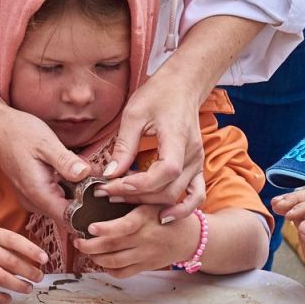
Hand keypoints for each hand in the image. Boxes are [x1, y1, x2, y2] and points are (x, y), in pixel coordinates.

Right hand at [0, 105, 90, 220]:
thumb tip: (85, 174)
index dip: (89, 210)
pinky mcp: (33, 190)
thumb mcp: (46, 144)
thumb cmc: (18, 132)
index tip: (103, 193)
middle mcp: (34, 201)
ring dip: (79, 190)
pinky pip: (55, 195)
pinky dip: (68, 185)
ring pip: (63, 203)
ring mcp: (32, 197)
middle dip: (87, 197)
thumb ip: (66, 161)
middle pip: (68, 212)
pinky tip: (75, 169)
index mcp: (38, 193)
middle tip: (101, 175)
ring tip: (90, 168)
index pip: (69, 218)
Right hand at [0, 224, 47, 301]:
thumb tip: (30, 255)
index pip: (13, 240)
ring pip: (0, 277)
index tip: (45, 259)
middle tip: (39, 278)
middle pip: (10, 261)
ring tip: (28, 288)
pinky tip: (8, 298)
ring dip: (18, 285)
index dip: (31, 250)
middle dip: (28, 271)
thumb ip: (3, 241)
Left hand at [75, 204, 198, 277]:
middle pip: (113, 247)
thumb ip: (130, 193)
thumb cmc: (165, 211)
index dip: (105, 229)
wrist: (189, 237)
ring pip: (115, 263)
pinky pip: (124, 273)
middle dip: (90, 246)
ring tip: (86, 250)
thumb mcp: (152, 198)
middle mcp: (146, 239)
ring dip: (96, 258)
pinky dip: (109, 270)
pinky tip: (101, 261)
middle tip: (77, 241)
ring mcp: (146, 255)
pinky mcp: (146, 266)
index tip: (90, 227)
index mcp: (146, 218)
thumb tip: (102, 188)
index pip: (124, 226)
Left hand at [99, 73, 206, 222]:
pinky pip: (196, 195)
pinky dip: (181, 208)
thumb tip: (109, 174)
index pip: (165, 171)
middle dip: (136, 196)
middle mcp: (193, 154)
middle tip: (106, 193)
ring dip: (150, 203)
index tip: (111, 185)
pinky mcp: (197, 166)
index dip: (138, 184)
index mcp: (178, 138)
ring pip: (178, 195)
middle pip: (169, 189)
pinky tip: (162, 216)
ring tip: (122, 201)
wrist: (182, 86)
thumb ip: (123, 147)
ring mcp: (198, 162)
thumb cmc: (158, 95)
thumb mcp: (133, 114)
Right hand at [270, 189, 304, 303]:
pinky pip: (298, 217)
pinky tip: (278, 212)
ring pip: (303, 205)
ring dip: (289, 202)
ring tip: (274, 205)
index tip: (287, 216)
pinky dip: (288, 212)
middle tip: (276, 205)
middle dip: (293, 199)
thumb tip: (303, 224)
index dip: (302, 207)